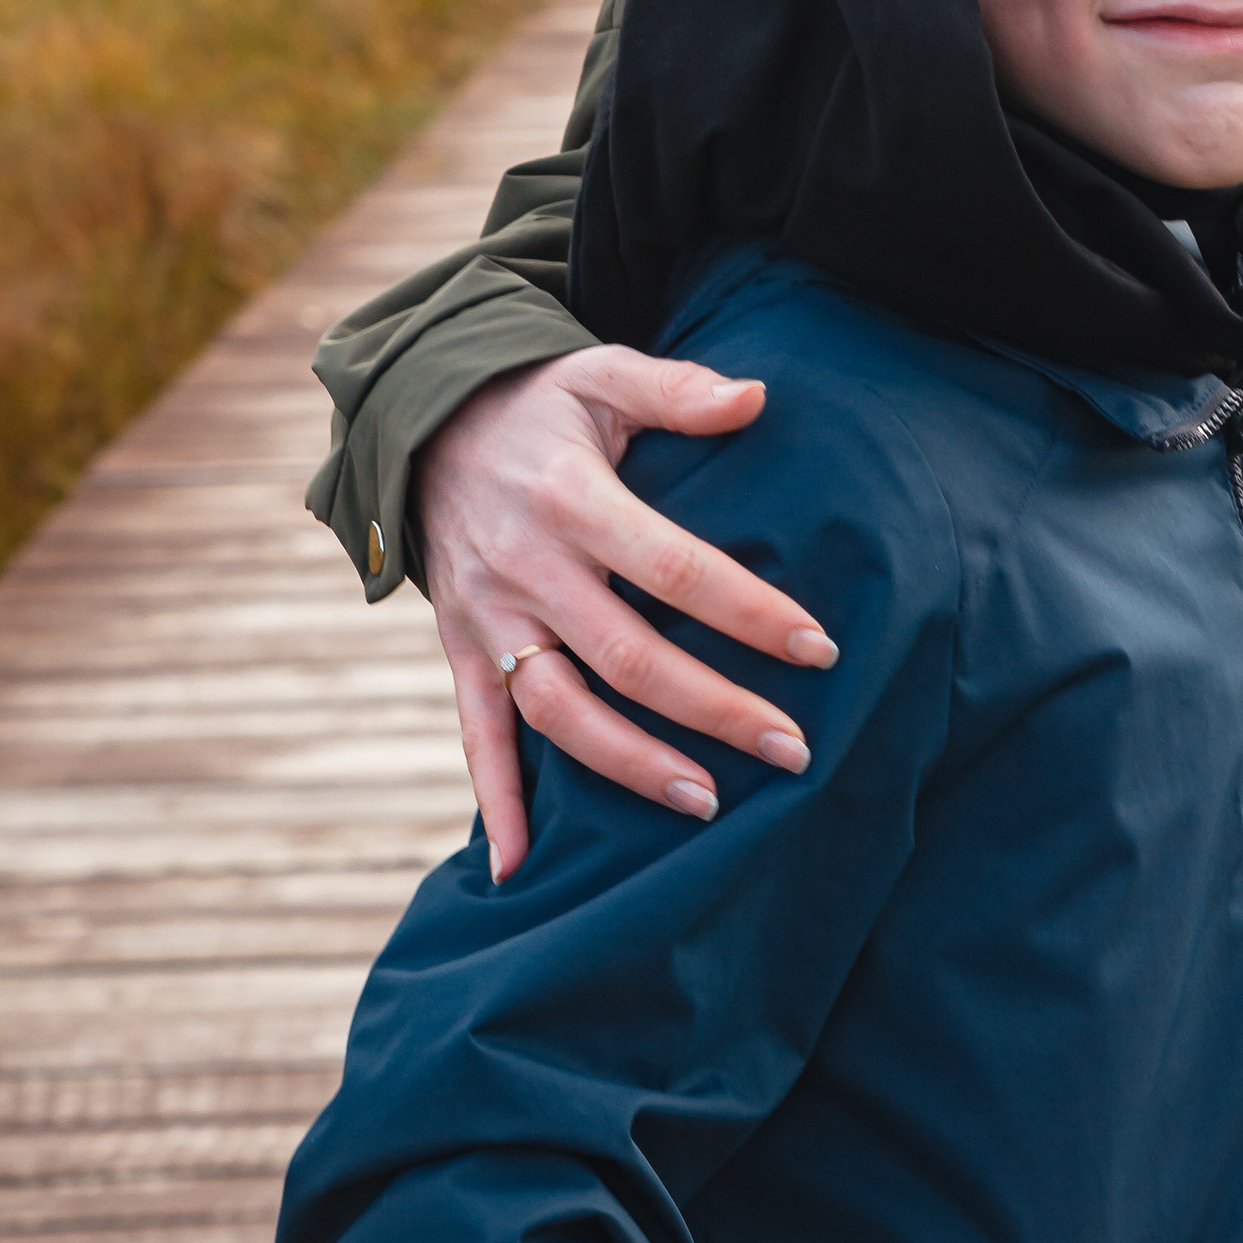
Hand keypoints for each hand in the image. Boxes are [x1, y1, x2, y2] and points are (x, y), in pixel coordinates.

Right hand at [411, 348, 833, 881]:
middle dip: (714, 710)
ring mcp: (489, 619)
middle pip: (629, 658)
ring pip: (560, 712)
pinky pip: (476, 735)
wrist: (424, 423)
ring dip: (630, 764)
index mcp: (572, 500)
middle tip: (793, 751)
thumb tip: (759, 397)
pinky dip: (495, 803)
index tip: (818, 650)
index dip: (747, 612)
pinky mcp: (462, 650)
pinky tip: (521, 868)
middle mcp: (526, 569)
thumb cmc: (539, 402)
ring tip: (706, 804)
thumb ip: (679, 389)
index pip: (675, 569)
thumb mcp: (603, 373)